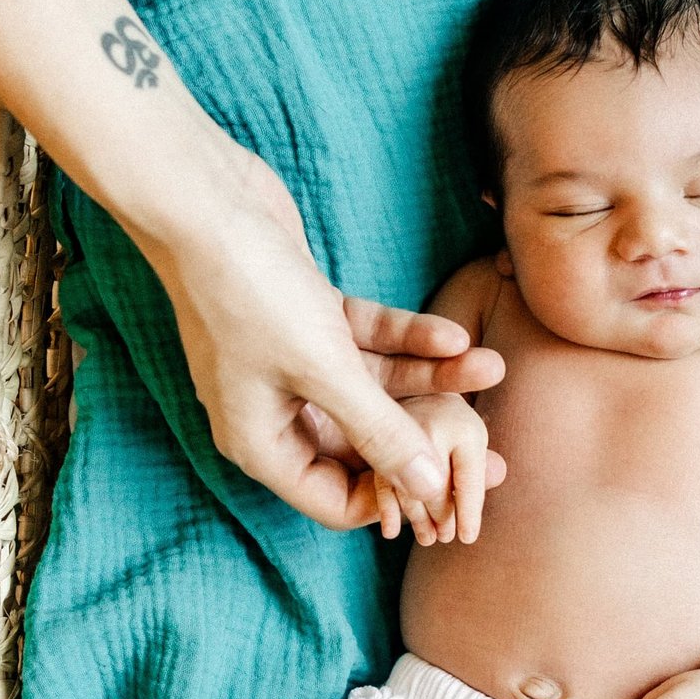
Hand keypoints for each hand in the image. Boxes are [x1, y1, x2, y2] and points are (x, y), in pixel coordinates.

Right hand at [142, 141, 504, 527]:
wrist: (205, 200)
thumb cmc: (250, 293)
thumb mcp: (324, 370)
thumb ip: (379, 431)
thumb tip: (428, 488)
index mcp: (259, 443)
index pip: (335, 498)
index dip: (394, 497)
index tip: (454, 486)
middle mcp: (273, 410)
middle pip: (363, 444)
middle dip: (427, 437)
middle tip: (494, 443)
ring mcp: (290, 362)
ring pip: (374, 385)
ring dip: (431, 377)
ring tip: (492, 367)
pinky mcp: (307, 316)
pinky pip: (367, 340)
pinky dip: (406, 337)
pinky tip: (454, 335)